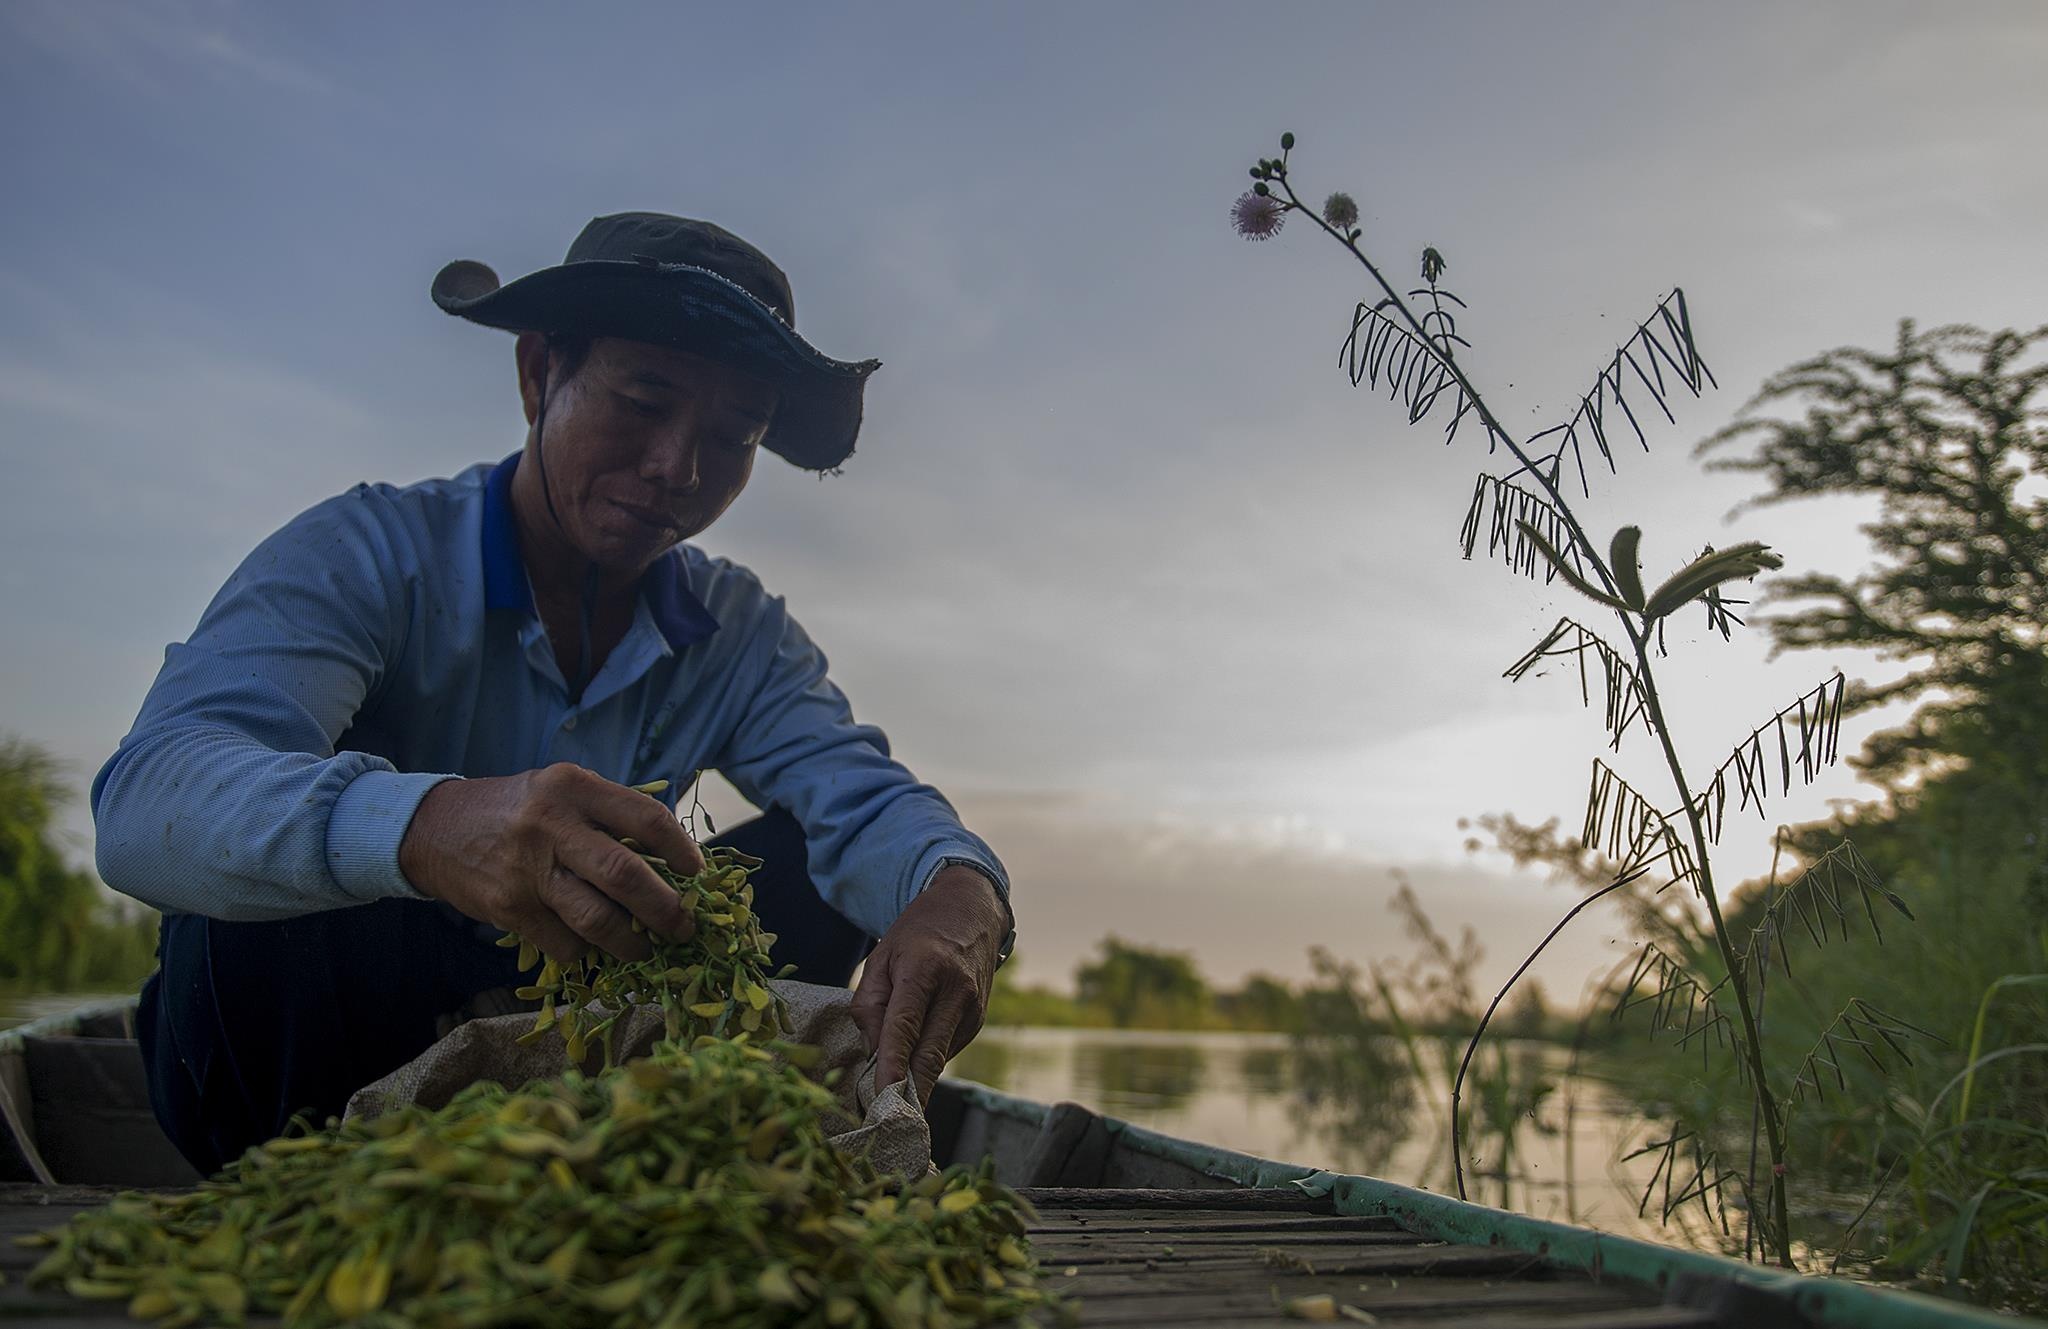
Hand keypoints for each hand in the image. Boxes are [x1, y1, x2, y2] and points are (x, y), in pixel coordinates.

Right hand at [397, 763, 702, 963]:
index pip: (646, 819)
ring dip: (631, 943)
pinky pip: (564, 944)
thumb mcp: (562, 790)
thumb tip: (674, 859)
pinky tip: (592, 946)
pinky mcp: (509, 909)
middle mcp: (551, 824)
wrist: (434, 828)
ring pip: (597, 919)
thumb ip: (610, 814)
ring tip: (646, 948)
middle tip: (685, 927)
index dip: (682, 850)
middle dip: (666, 909)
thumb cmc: (518, 810)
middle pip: (625, 875)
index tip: (698, 875)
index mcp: (573, 787)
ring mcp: (527, 870)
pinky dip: (586, 952)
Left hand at [851, 865, 1008, 1104]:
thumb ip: (870, 1005)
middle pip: (930, 1054)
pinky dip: (925, 1059)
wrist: (971, 913)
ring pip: (937, 1057)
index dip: (894, 1064)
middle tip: (887, 1122)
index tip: (883, 1095)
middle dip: (909, 1091)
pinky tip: (911, 1055)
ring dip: (913, 1077)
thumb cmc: (917, 935)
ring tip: (886, 1089)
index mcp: (927, 969)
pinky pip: (945, 1050)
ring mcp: (973, 1009)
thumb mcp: (881, 958)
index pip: (906, 1025)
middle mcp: (957, 992)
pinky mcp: (978, 1022)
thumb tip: (875, 1053)